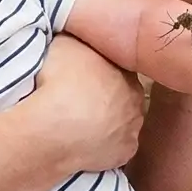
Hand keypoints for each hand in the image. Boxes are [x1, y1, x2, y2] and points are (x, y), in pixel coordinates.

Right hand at [26, 33, 144, 173]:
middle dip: (105, 98)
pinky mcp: (124, 155)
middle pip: (121, 96)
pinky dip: (100, 147)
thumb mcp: (63, 43)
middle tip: (78, 100)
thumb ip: (76, 39)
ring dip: (104, 124)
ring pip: (119, 124)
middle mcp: (136, 99)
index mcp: (125, 70)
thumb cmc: (60, 80)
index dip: (98, 71)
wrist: (56, 127)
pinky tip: (82, 143)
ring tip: (76, 124)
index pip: (117, 68)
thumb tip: (74, 35)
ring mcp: (132, 129)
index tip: (80, 75)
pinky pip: (113, 149)